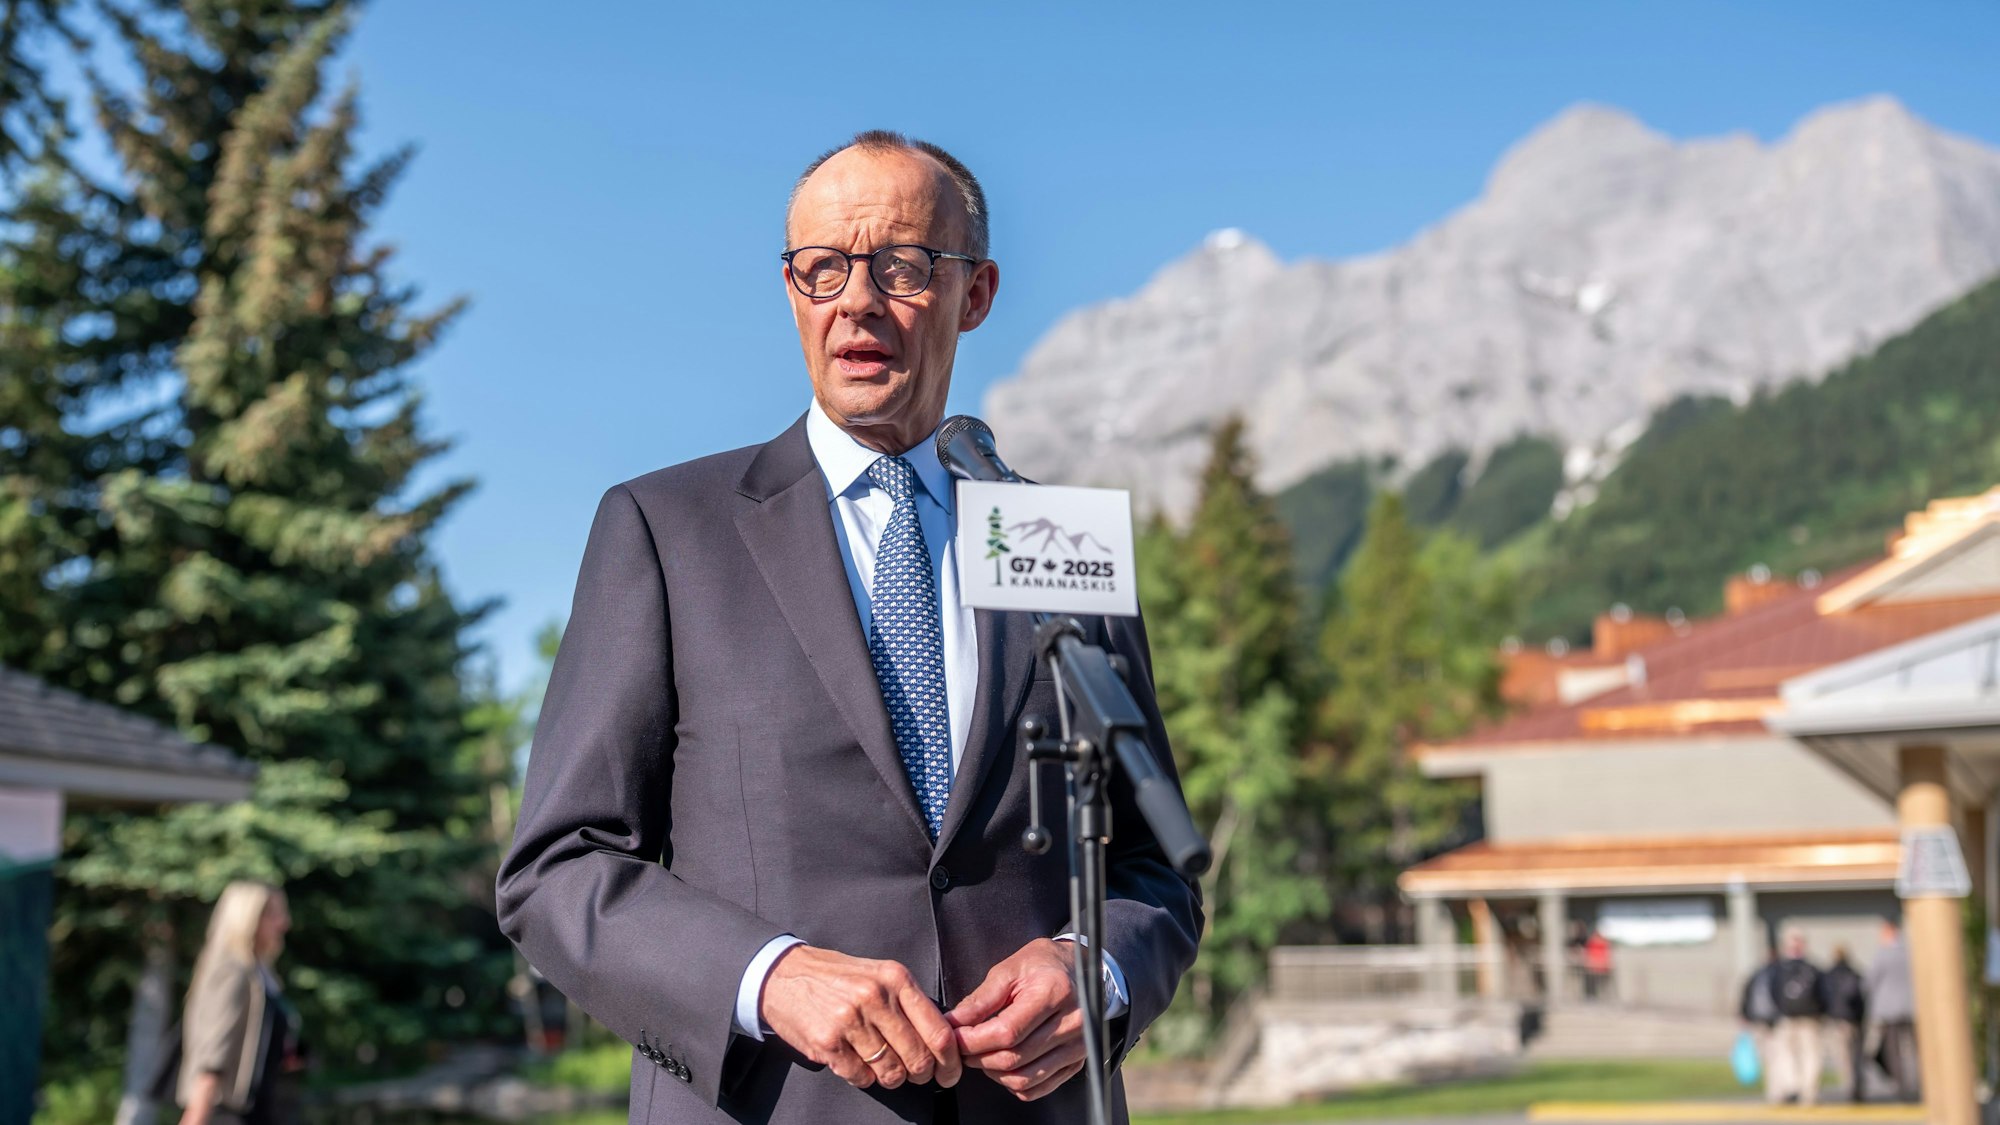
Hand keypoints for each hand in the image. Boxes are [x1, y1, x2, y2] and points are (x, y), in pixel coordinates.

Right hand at [759, 944, 960, 1089]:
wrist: (783, 974)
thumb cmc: (836, 977)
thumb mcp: (879, 974)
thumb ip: (909, 1002)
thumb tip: (942, 1040)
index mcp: (896, 978)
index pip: (938, 1031)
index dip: (950, 1061)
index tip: (949, 1073)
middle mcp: (875, 997)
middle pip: (918, 1057)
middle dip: (922, 1075)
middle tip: (917, 1075)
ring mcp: (850, 1021)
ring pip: (891, 1072)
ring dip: (891, 1078)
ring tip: (881, 1065)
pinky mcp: (828, 1042)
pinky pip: (861, 1078)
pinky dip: (863, 1078)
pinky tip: (855, 1061)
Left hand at [948, 938, 1085, 1100]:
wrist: (1078, 969)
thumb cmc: (1042, 966)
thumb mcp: (1009, 971)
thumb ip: (981, 1000)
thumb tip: (953, 1024)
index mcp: (1054, 992)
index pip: (1007, 1032)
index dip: (974, 1040)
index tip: (956, 1037)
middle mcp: (1073, 1022)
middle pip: (1014, 1058)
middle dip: (979, 1058)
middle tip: (964, 1048)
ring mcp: (1079, 1045)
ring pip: (1025, 1078)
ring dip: (994, 1073)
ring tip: (982, 1056)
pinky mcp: (1077, 1061)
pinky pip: (1039, 1087)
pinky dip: (1014, 1083)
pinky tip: (1005, 1067)